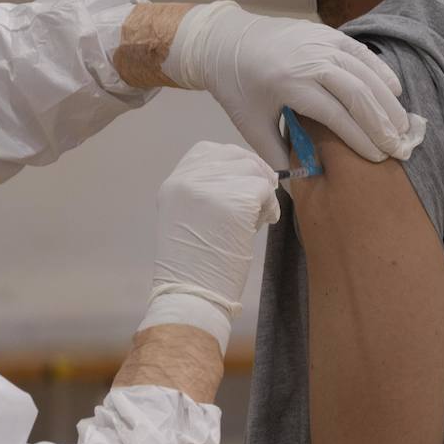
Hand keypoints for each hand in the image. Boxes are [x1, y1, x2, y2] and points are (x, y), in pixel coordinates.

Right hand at [151, 142, 280, 314]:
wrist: (192, 293)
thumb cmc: (194, 264)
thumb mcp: (186, 216)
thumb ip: (205, 191)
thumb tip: (242, 176)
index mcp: (173, 183)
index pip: (206, 150)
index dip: (231, 162)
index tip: (243, 180)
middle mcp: (188, 180)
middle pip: (234, 156)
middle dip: (253, 173)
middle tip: (261, 195)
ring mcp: (211, 188)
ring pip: (253, 171)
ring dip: (262, 192)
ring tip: (257, 215)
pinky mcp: (235, 201)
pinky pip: (265, 190)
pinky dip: (270, 206)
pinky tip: (265, 222)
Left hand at [163, 2, 409, 169]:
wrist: (224, 42)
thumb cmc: (237, 89)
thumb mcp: (251, 127)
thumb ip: (278, 155)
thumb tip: (304, 183)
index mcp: (289, 84)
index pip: (335, 115)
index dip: (360, 138)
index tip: (377, 158)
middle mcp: (309, 60)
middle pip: (357, 94)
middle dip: (381, 124)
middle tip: (398, 147)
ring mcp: (319, 42)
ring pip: (364, 72)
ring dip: (387, 100)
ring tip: (402, 126)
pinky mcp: (325, 33)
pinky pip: (360, 52)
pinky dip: (380, 71)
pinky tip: (395, 91)